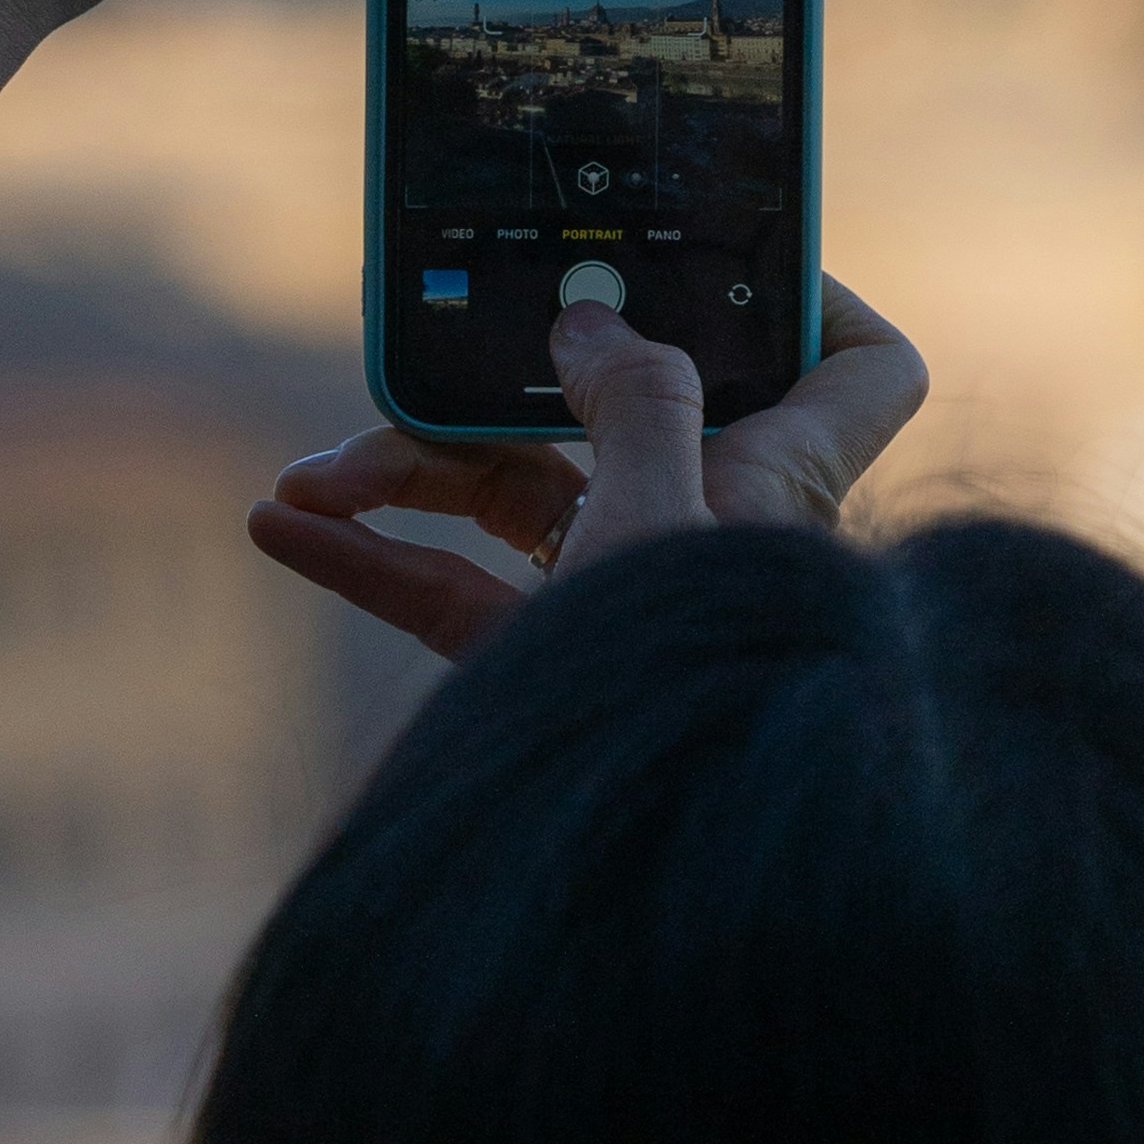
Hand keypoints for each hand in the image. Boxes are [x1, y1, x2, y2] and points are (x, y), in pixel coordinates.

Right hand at [246, 280, 927, 663]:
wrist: (650, 895)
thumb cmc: (695, 697)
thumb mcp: (668, 519)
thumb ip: (637, 397)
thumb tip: (590, 317)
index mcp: (774, 479)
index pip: (860, 369)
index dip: (811, 295)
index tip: (720, 248)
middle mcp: (702, 523)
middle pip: (610, 407)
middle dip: (499, 376)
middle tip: (432, 341)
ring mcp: (616, 591)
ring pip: (513, 492)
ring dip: (403, 469)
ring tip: (311, 478)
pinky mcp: (541, 659)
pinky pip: (448, 585)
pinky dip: (367, 554)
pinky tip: (284, 526)